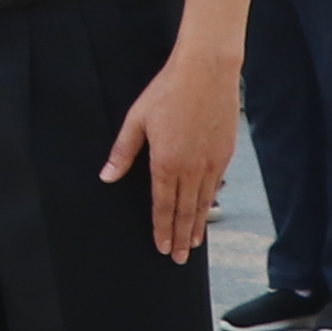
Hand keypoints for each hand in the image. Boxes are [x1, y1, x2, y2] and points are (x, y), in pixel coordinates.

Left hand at [98, 40, 236, 257]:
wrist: (207, 72)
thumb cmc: (167, 91)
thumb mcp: (136, 120)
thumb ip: (122, 152)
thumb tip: (107, 177)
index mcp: (166, 162)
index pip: (162, 206)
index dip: (161, 229)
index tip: (161, 248)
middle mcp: (190, 169)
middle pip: (184, 212)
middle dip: (180, 237)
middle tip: (178, 258)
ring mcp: (211, 162)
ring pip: (203, 203)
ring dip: (196, 226)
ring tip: (193, 244)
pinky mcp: (225, 154)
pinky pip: (216, 187)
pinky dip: (210, 204)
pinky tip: (206, 212)